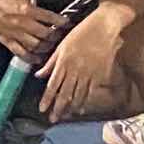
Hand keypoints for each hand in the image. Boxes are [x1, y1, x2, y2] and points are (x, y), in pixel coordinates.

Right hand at [0, 0, 65, 61]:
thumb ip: (35, 6)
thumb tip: (47, 13)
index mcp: (27, 9)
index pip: (50, 18)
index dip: (61, 22)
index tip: (68, 24)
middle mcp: (22, 23)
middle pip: (45, 34)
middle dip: (55, 37)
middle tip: (60, 37)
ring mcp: (14, 34)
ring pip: (35, 46)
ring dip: (45, 48)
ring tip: (51, 47)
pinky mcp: (6, 41)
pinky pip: (20, 53)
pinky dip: (30, 58)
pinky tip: (37, 59)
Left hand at [35, 7, 128, 122]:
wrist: (105, 24)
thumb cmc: (83, 31)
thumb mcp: (63, 44)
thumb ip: (51, 62)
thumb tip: (38, 75)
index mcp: (64, 62)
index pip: (53, 85)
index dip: (47, 99)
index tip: (42, 110)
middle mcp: (75, 69)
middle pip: (65, 93)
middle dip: (57, 108)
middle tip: (53, 119)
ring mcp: (88, 72)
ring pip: (78, 94)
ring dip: (70, 106)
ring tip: (66, 115)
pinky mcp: (100, 72)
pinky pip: (91, 90)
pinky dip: (85, 99)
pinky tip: (82, 107)